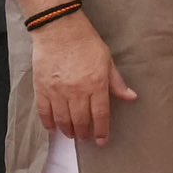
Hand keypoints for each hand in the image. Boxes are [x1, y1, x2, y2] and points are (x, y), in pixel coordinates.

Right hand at [30, 15, 136, 144]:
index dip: (102, 130)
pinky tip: (53, 128)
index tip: (102, 141)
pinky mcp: (41, 88)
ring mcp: (57, 91)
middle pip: (81, 120)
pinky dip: (48, 122)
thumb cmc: (87, 44)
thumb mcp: (108, 61)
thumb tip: (131, 97)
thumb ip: (116, 82)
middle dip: (84, 133)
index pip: (101, 114)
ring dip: (68, 130)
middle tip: (86, 138)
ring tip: (72, 135)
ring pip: (63, 119)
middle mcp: (77, 91)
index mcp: (96, 84)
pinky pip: (44, 111)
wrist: (59, 30)